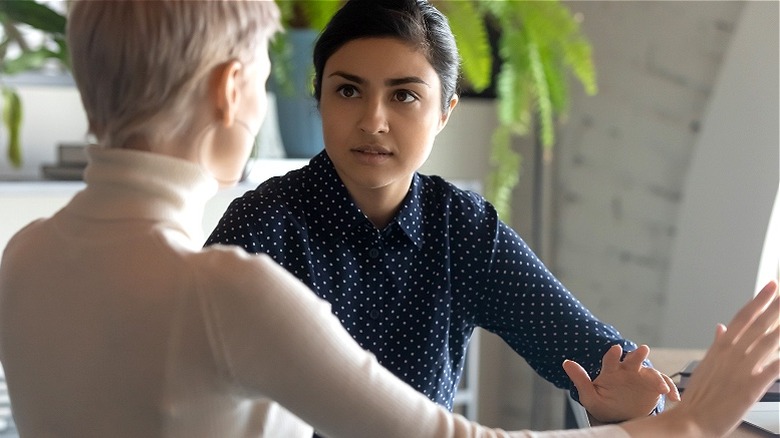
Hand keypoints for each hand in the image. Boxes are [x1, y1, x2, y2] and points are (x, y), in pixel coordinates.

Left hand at [563, 344, 679, 422]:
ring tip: (661, 387)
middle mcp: (629, 370)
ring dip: (657, 377)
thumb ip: (580, 380)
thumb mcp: (590, 396)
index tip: (615, 349)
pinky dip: (671, 390)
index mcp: (612, 370)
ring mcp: (643, 378)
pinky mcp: (655, 387)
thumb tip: (566, 363)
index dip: (613, 354)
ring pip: (652, 373)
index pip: (611, 359)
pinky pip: (665, 386)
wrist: (620, 415)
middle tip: (643, 350)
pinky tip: (673, 398)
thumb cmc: (604, 403)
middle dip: (638, 354)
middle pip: (634, 359)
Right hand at [619, 281, 778, 437]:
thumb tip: (721, 326)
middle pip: (759, 324)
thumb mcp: (706, 365)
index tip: (771, 286)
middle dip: (776, 306)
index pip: (743, 317)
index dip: (759, 300)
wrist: (690, 421)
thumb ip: (718, 344)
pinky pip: (773, 369)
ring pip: (768, 341)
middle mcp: (732, 354)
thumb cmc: (699, 397)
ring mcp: (741, 369)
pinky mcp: (751, 387)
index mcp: (721, 348)